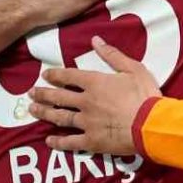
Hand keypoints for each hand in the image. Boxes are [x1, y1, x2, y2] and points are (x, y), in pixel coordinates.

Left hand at [29, 37, 161, 156]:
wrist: (151, 125)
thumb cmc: (145, 95)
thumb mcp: (133, 69)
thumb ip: (112, 55)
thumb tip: (95, 40)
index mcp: (95, 83)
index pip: (69, 77)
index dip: (55, 75)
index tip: (44, 75)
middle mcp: (85, 102)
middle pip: (59, 97)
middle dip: (43, 94)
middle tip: (31, 93)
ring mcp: (86, 122)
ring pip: (60, 117)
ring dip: (45, 113)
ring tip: (33, 110)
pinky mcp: (91, 141)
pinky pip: (70, 142)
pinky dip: (58, 142)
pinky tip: (48, 141)